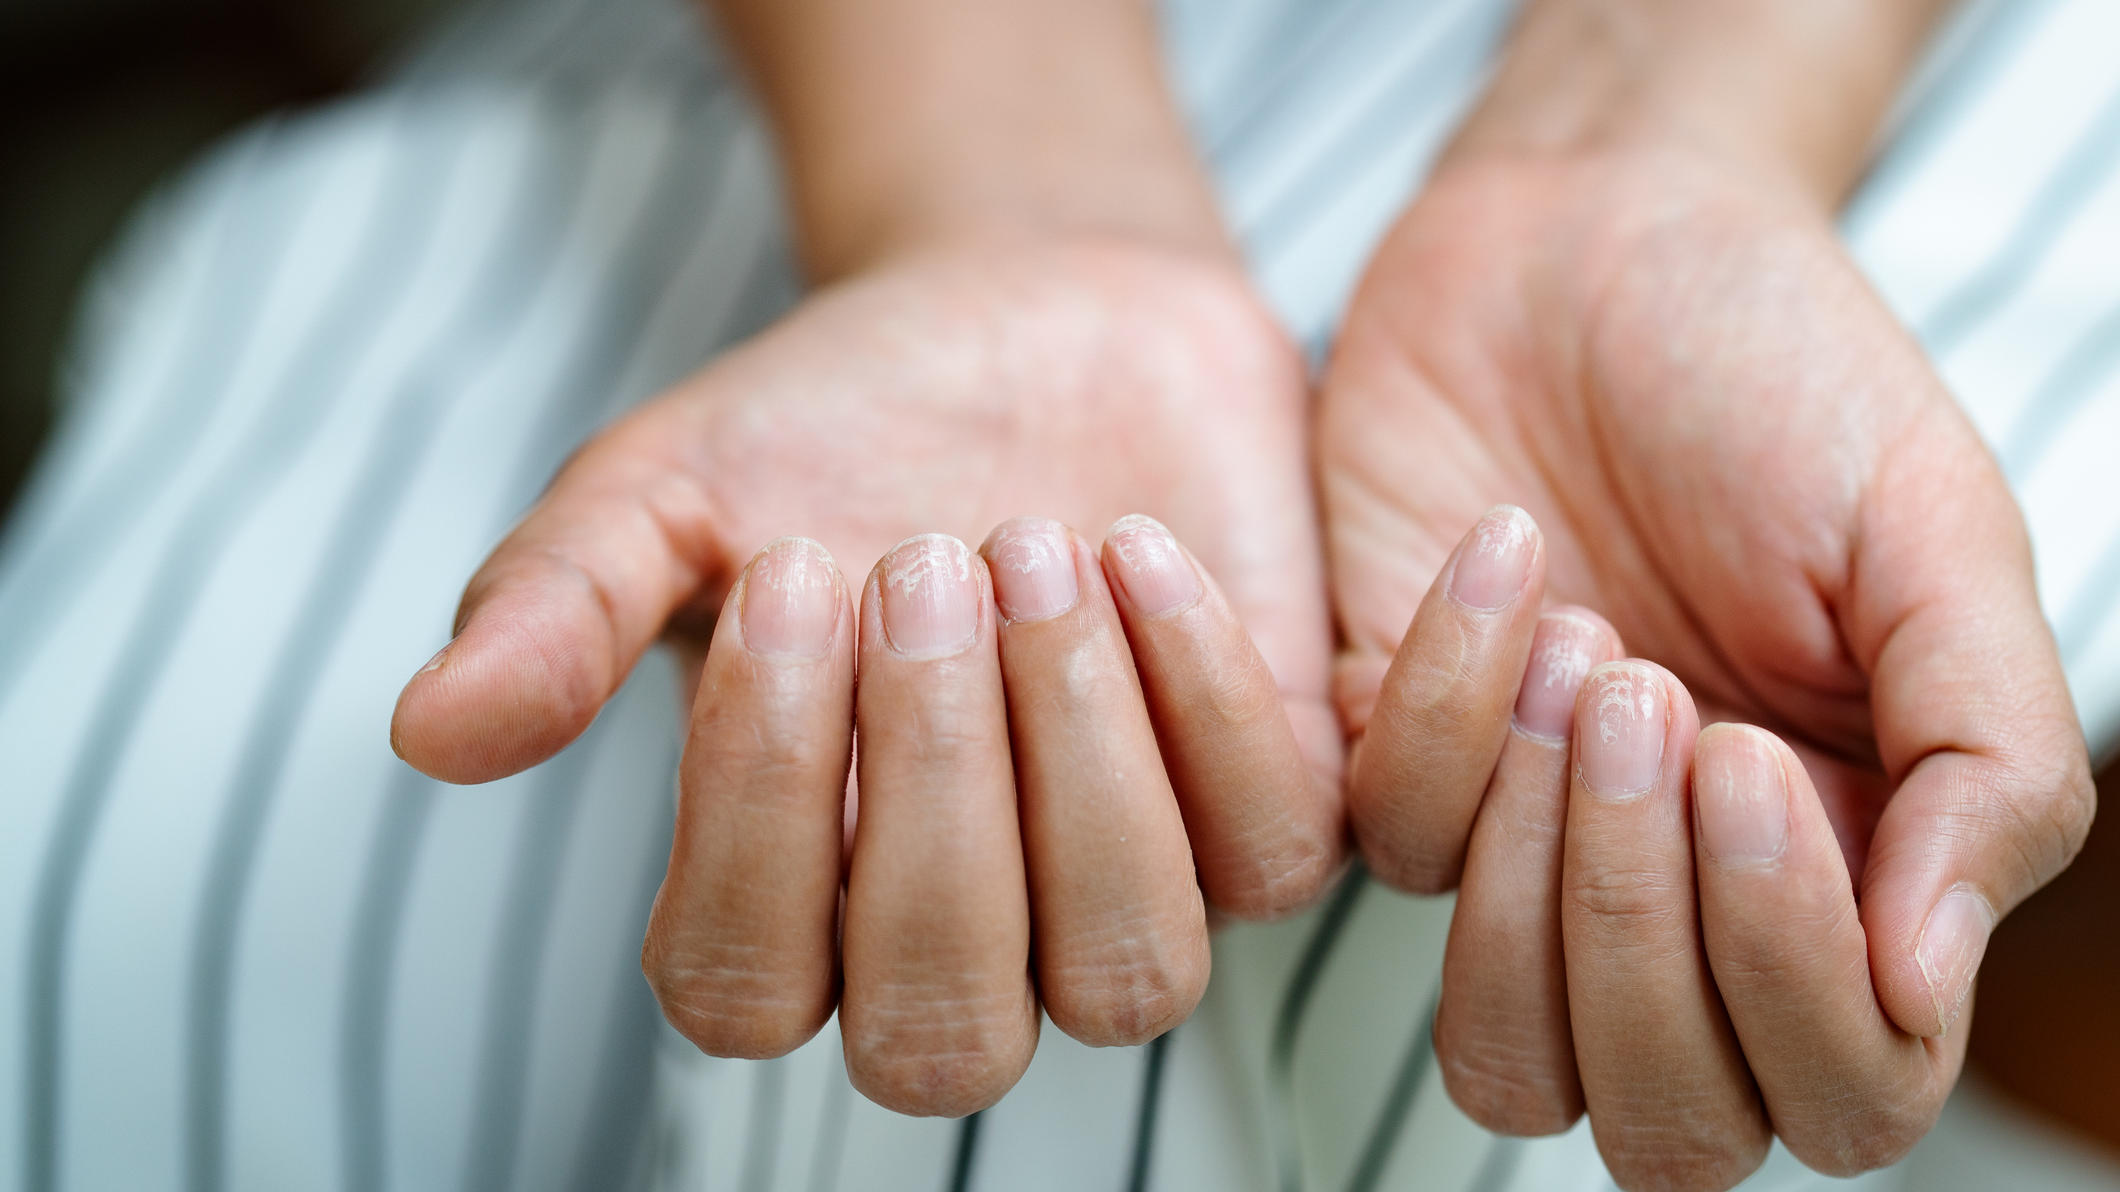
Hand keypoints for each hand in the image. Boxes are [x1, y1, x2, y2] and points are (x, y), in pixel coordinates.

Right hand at [390, 238, 1342, 1113]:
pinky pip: (1273, 850)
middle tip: (916, 559)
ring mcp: (1125, 888)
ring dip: (1079, 763)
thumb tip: (428, 733)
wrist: (1030, 315)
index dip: (756, 810)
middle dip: (932, 794)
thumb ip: (559, 608)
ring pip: (1128, 976)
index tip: (786, 576)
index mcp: (788, 897)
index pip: (743, 991)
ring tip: (1030, 544)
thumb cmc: (835, 424)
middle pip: (943, 1034)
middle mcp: (961, 936)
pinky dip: (1203, 695)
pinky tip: (1135, 543)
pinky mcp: (1265, 808)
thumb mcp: (670, 490)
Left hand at [1320, 150, 2094, 1186]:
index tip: (1751, 762)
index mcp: (1848, 874)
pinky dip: (1439, 705)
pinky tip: (1503, 558)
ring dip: (1538, 884)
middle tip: (1662, 707)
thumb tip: (1932, 986)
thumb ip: (1987, 761)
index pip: (1841, 1088)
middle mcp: (1681, 901)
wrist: (1592, 241)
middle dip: (1650, 939)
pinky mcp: (1380, 765)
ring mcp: (1522, 851)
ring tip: (1588, 658)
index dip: (1792, 981)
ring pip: (1503, 1058)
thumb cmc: (1782, 380)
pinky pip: (1383, 846)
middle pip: (1662, 1121)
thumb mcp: (1936, 537)